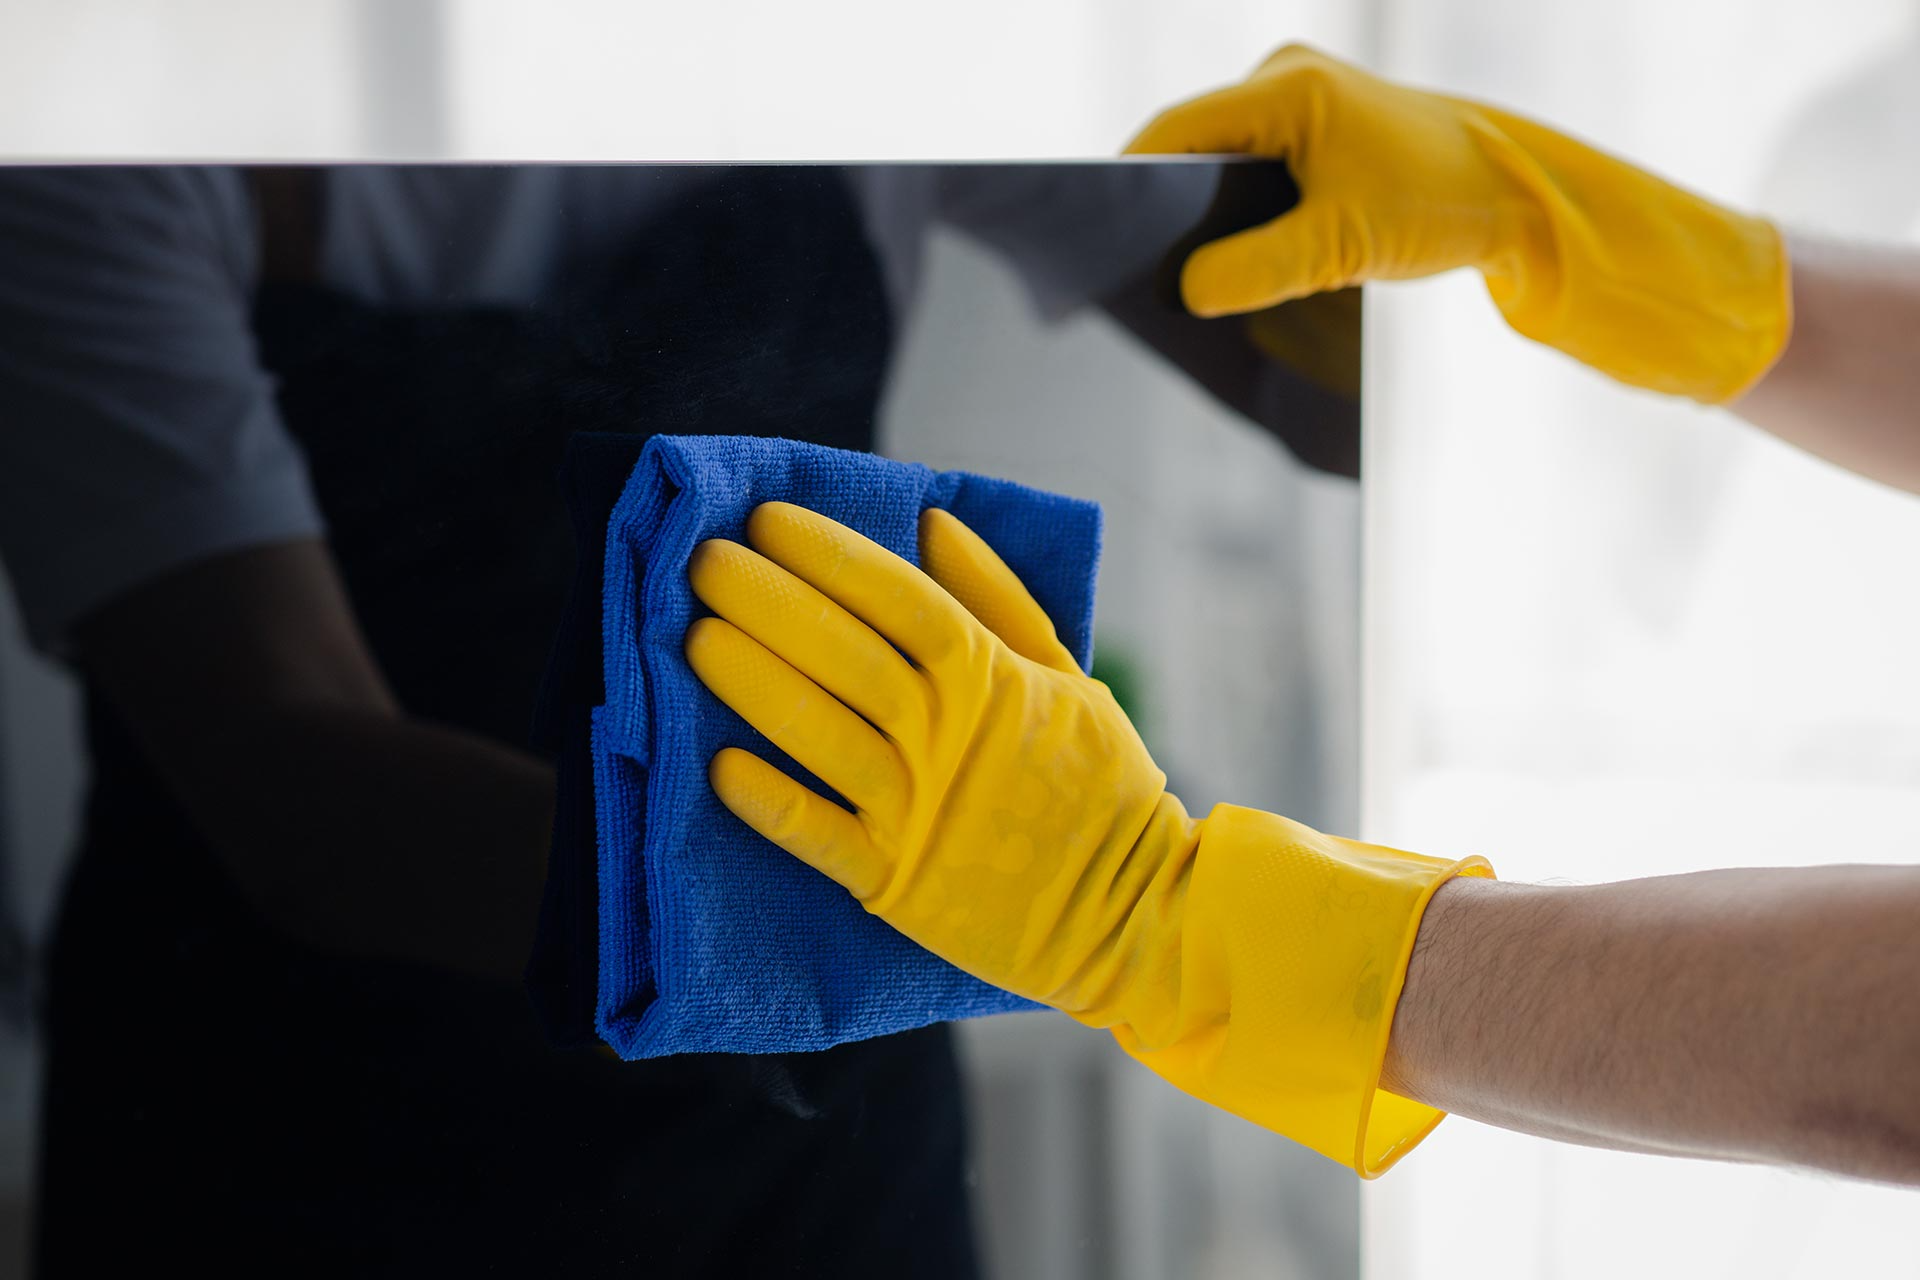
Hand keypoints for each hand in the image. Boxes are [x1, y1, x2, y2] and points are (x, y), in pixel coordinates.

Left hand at [684, 501, 1189, 1028]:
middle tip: (705, 561)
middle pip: (848, 654)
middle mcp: (950, 737)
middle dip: (770, 600)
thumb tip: (934, 522)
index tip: (766, 518)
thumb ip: (999, 598)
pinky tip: (719, 766)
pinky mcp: (899, 883)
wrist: (1136, 911)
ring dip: (755, 682)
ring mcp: (922, 810)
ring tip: (695, 638)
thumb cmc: (1098, 787)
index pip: (901, 598)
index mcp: (992, 679)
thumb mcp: (1067, 677)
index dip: (831, 554)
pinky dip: (772, 803)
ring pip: (824, 733)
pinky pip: (821, 838)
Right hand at [1128, 43, 1789, 402]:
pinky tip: (1244, 251)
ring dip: (1211, 211)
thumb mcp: (1341, 246)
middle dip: (1171, 205)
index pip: (1172, 131)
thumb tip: (1186, 290)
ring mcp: (1301, 103)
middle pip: (1192, 145)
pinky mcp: (1317, 133)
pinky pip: (1254, 170)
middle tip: (1148, 265)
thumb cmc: (1440, 203)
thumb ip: (1257, 270)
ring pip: (1223, 161)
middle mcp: (1286, 80)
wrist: (1517, 194)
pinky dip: (1244, 210)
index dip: (1130, 184)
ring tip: (1198, 264)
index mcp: (1286, 87)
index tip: (1103, 237)